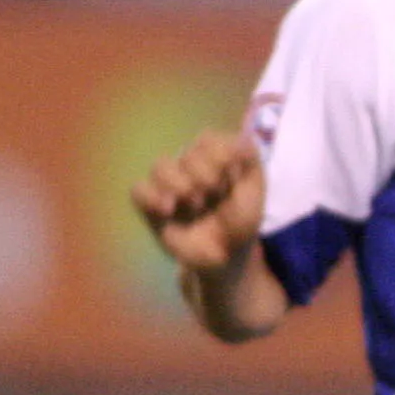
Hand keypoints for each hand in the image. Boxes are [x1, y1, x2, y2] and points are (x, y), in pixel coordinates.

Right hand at [131, 128, 263, 277]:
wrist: (226, 255)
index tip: (231, 176)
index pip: (208, 139)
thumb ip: (251, 161)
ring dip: (179, 182)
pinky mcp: (151, 205)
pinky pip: (138, 189)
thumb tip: (239, 139)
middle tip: (214, 195)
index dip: (219, 154)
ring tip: (194, 204)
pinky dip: (151, 196)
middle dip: (204, 174)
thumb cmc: (241, 220)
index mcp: (213, 159)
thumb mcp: (255, 191)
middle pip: (186, 152)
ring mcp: (169, 185)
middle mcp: (189, 167)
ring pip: (161, 165)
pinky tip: (168, 210)